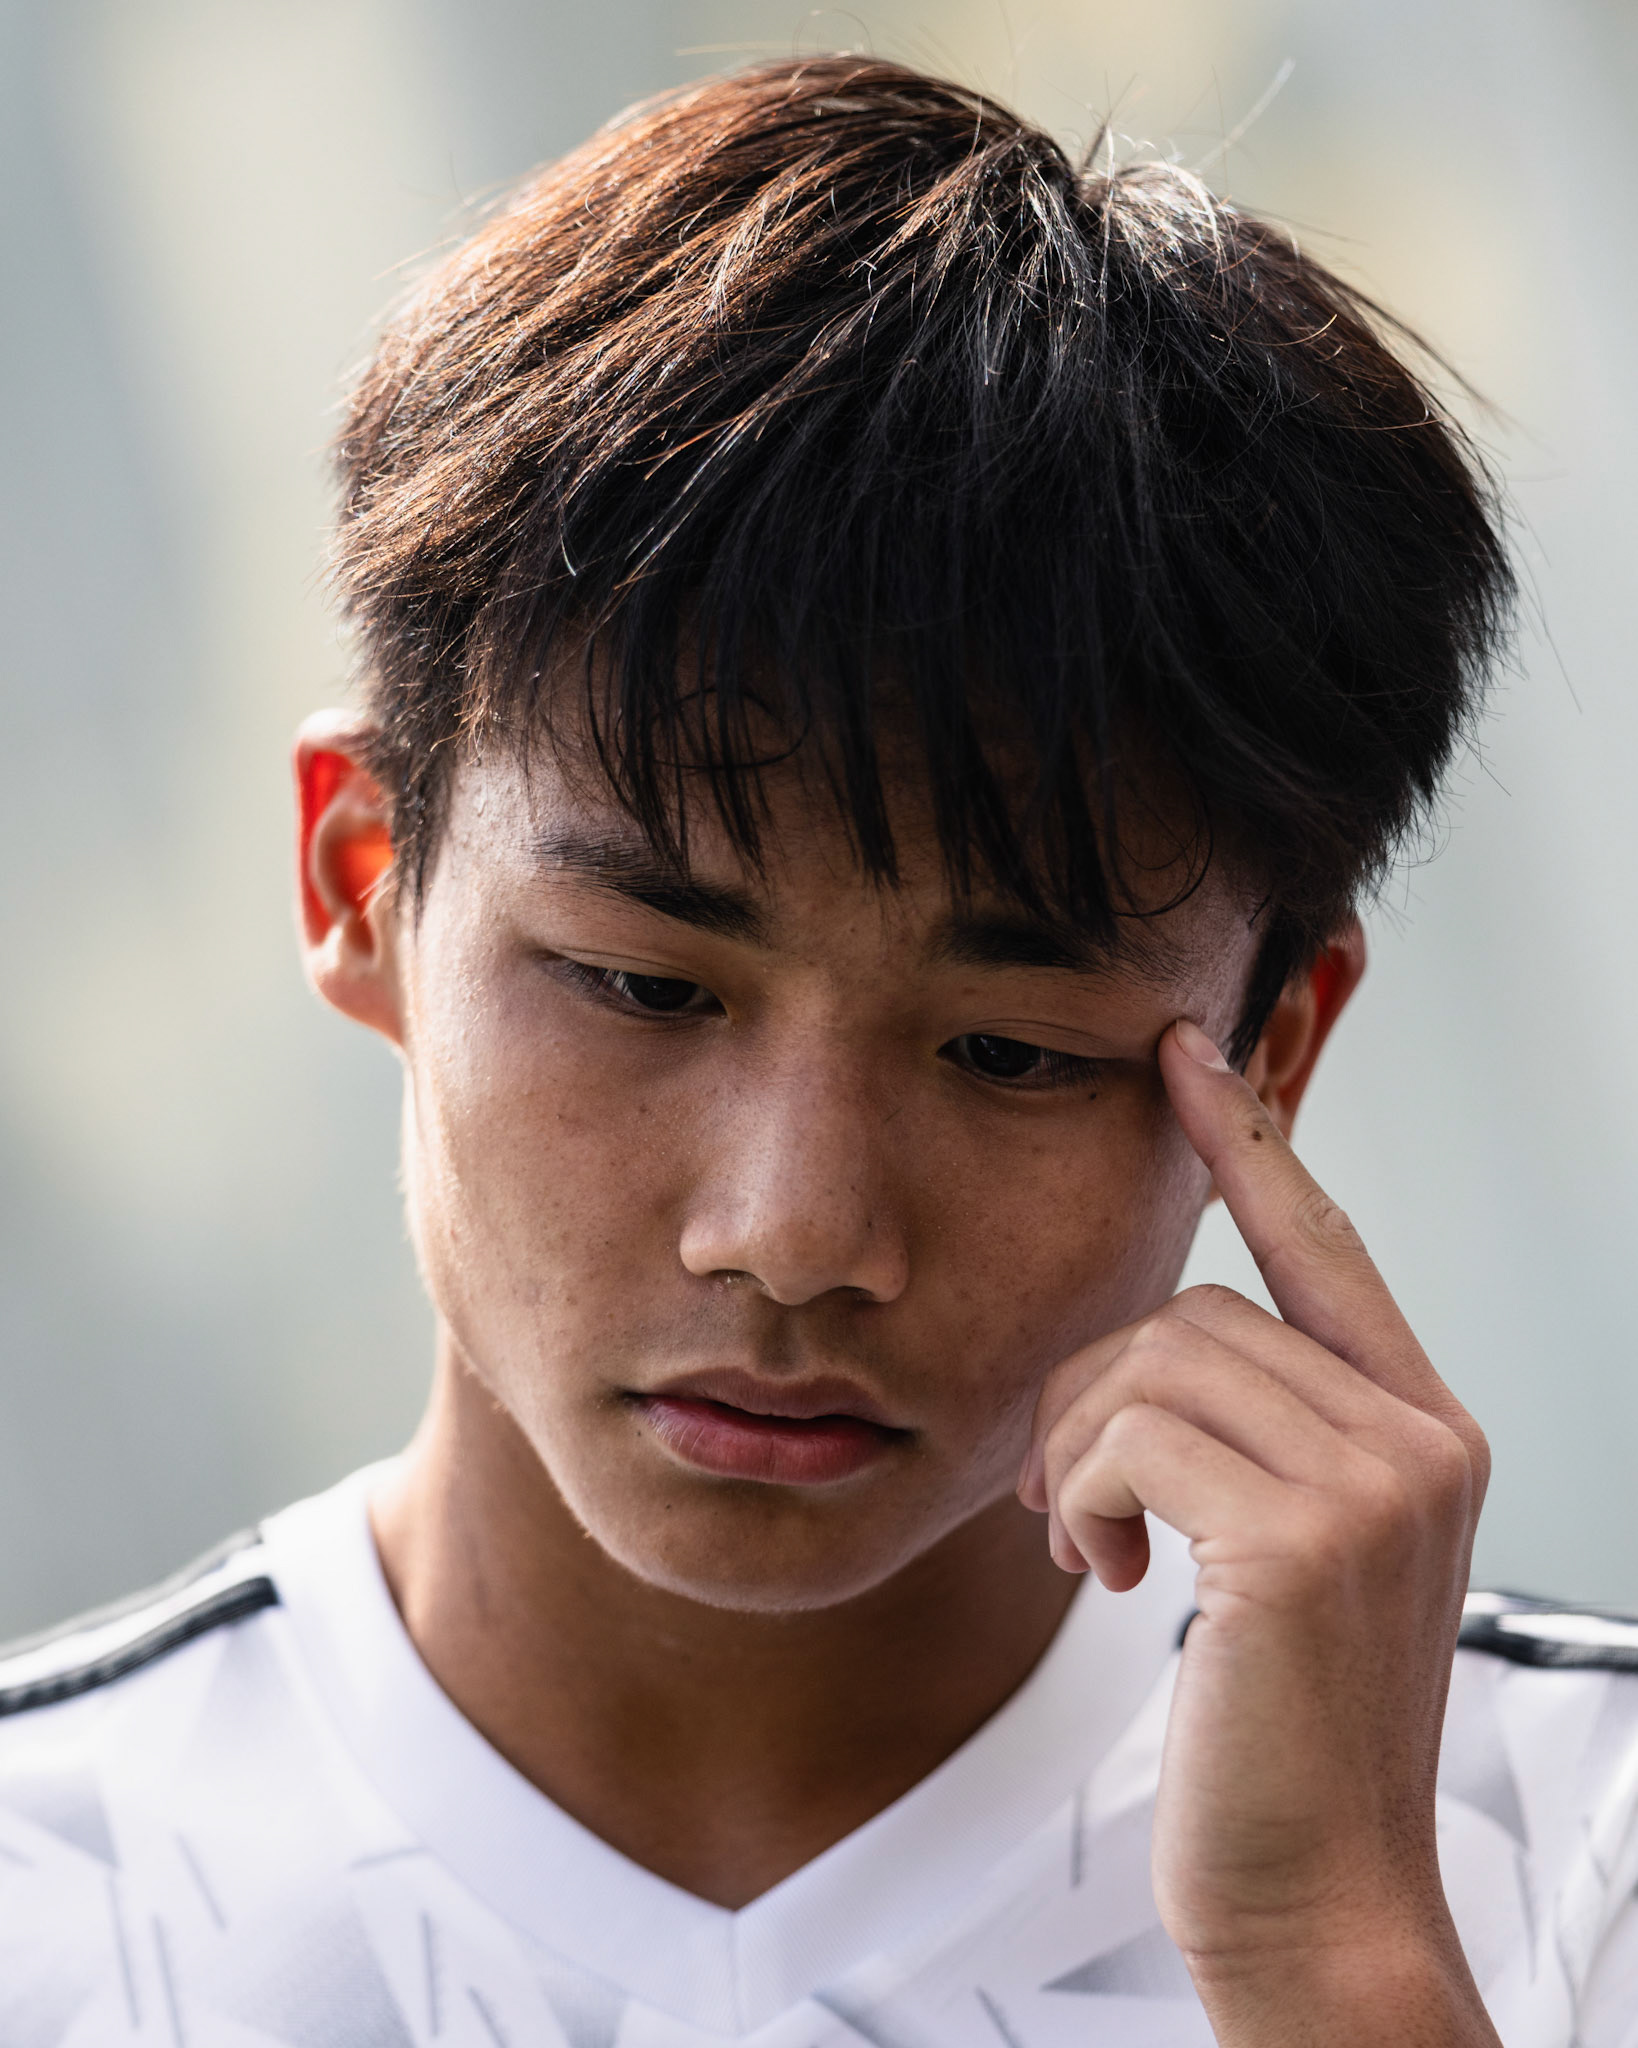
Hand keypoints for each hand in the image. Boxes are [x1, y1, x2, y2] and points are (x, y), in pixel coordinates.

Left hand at [1019, 1019, 1498, 2045]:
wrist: (1319, 1895)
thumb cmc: (1278, 1728)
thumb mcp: (1281, 1553)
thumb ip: (1246, 1438)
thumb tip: (1140, 1356)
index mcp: (1420, 1427)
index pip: (1322, 1245)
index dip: (1247, 1141)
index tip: (1182, 1053)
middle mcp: (1419, 1437)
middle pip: (1193, 1312)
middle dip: (1094, 1399)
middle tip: (1071, 1506)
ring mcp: (1376, 1482)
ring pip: (1153, 1365)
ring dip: (1080, 1452)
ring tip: (1087, 1547)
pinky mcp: (1307, 1538)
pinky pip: (1135, 1434)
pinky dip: (1089, 1494)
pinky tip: (1105, 1574)